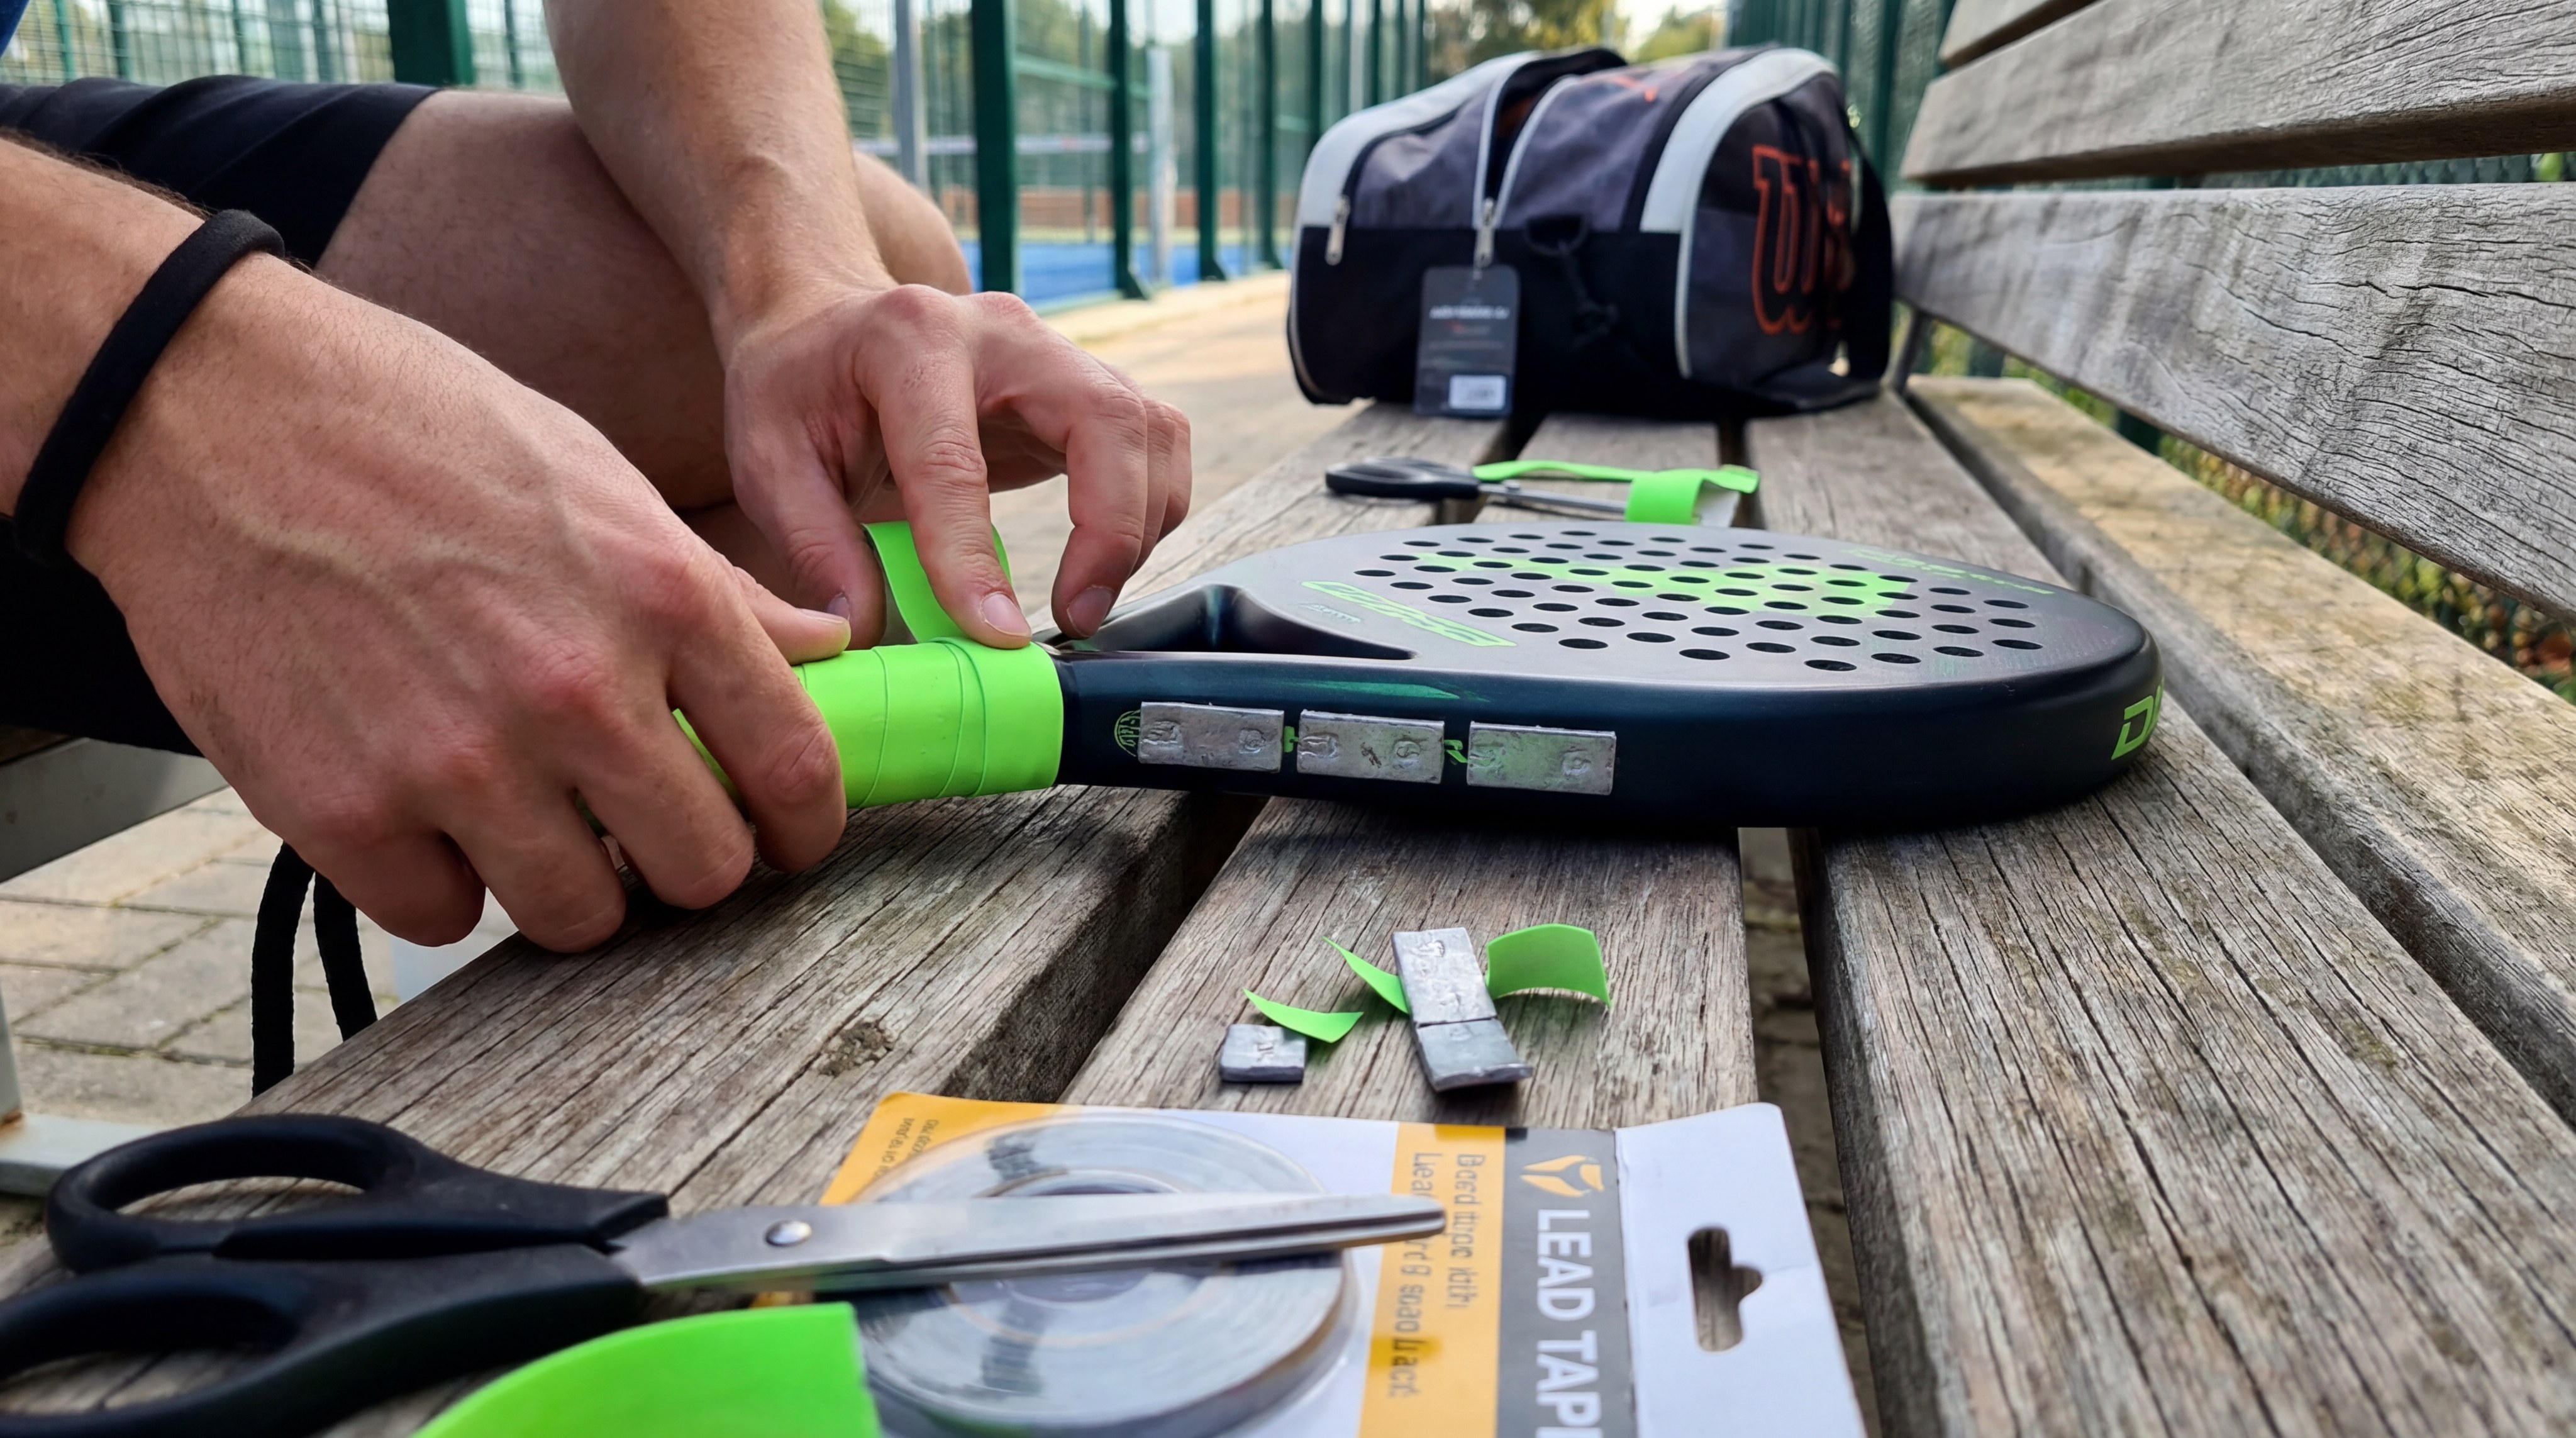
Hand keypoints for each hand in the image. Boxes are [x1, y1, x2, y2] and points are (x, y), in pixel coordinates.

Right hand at [72, 257, 850, 950]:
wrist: (208, 411)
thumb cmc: (411, 428)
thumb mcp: (596, 479)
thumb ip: (714, 592)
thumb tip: (821, 653)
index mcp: (660, 595)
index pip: (795, 769)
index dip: (804, 826)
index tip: (786, 838)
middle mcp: (575, 690)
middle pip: (701, 870)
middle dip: (687, 863)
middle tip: (649, 832)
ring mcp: (458, 761)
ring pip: (580, 917)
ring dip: (569, 885)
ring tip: (532, 817)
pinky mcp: (345, 814)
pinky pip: (441, 917)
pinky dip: (441, 882)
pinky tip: (424, 810)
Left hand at [720, 285, 1191, 645]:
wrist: (831, 325)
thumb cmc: (798, 389)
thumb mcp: (767, 461)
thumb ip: (813, 547)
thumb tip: (862, 633)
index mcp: (911, 340)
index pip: (955, 460)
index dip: (972, 557)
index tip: (991, 635)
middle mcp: (1002, 331)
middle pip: (1105, 416)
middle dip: (1110, 529)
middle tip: (1076, 616)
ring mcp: (1058, 353)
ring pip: (1149, 428)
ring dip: (1140, 525)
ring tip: (1086, 599)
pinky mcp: (1087, 386)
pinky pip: (1155, 442)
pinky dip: (1149, 509)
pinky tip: (1104, 560)